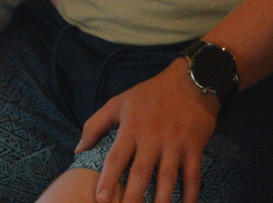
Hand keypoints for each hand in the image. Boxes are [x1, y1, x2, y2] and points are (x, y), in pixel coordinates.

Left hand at [76, 57, 218, 202]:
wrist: (192, 80)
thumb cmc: (152, 93)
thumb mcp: (120, 102)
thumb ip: (96, 125)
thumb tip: (78, 150)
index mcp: (132, 128)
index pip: (117, 157)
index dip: (108, 179)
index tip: (100, 199)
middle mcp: (153, 138)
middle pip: (141, 172)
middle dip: (132, 196)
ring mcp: (175, 143)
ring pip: (167, 177)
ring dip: (161, 200)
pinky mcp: (194, 147)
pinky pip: (192, 175)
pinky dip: (191, 194)